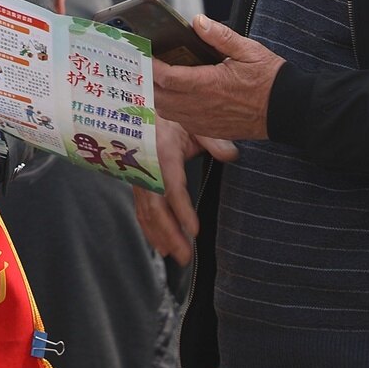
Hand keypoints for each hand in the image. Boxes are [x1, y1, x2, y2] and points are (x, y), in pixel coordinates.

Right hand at [131, 117, 236, 264]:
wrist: (139, 111)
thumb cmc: (169, 117)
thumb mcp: (192, 122)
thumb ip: (212, 139)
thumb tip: (232, 155)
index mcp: (162, 153)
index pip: (172, 187)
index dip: (182, 211)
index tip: (193, 231)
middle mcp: (145, 168)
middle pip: (155, 207)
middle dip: (170, 234)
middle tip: (185, 256)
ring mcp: (138, 177)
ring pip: (146, 212)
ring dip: (160, 236)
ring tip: (177, 256)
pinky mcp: (137, 183)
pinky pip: (141, 210)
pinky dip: (149, 229)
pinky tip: (161, 244)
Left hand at [153, 15, 284, 141]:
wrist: (290, 110)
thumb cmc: (271, 79)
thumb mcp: (249, 50)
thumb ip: (220, 36)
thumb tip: (198, 22)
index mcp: (210, 84)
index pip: (167, 77)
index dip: (151, 65)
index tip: (144, 53)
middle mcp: (203, 106)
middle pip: (161, 96)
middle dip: (149, 80)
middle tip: (148, 65)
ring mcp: (206, 122)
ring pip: (168, 112)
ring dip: (159, 96)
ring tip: (159, 79)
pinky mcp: (212, 130)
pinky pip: (183, 122)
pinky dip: (173, 110)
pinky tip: (177, 97)